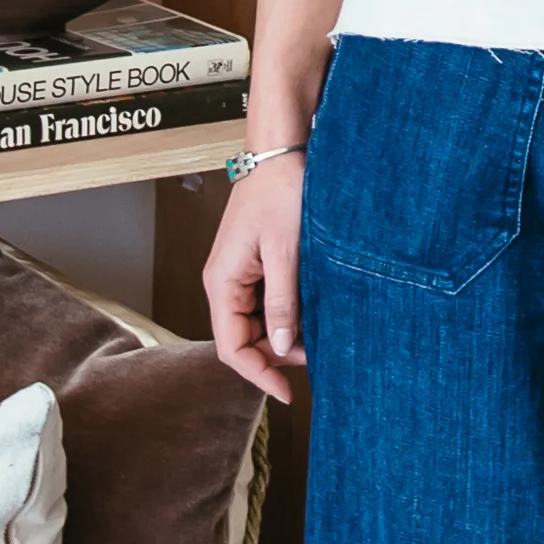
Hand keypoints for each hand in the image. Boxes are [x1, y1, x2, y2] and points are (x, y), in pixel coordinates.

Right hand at [205, 153, 307, 400]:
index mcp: (223, 283)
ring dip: (284, 334)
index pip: (231, 347)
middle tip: (317, 358)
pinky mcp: (255, 264)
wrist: (282, 151)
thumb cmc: (280, 192)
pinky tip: (313, 313)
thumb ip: (282, 302)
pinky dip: (287, 313)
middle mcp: (225, 282)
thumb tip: (283, 347)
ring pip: (257, 322)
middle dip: (276, 356)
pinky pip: (266, 301)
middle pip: (244, 338)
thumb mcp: (286, 252)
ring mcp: (240, 273)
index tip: (287, 392)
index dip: (258, 374)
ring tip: (320, 335)